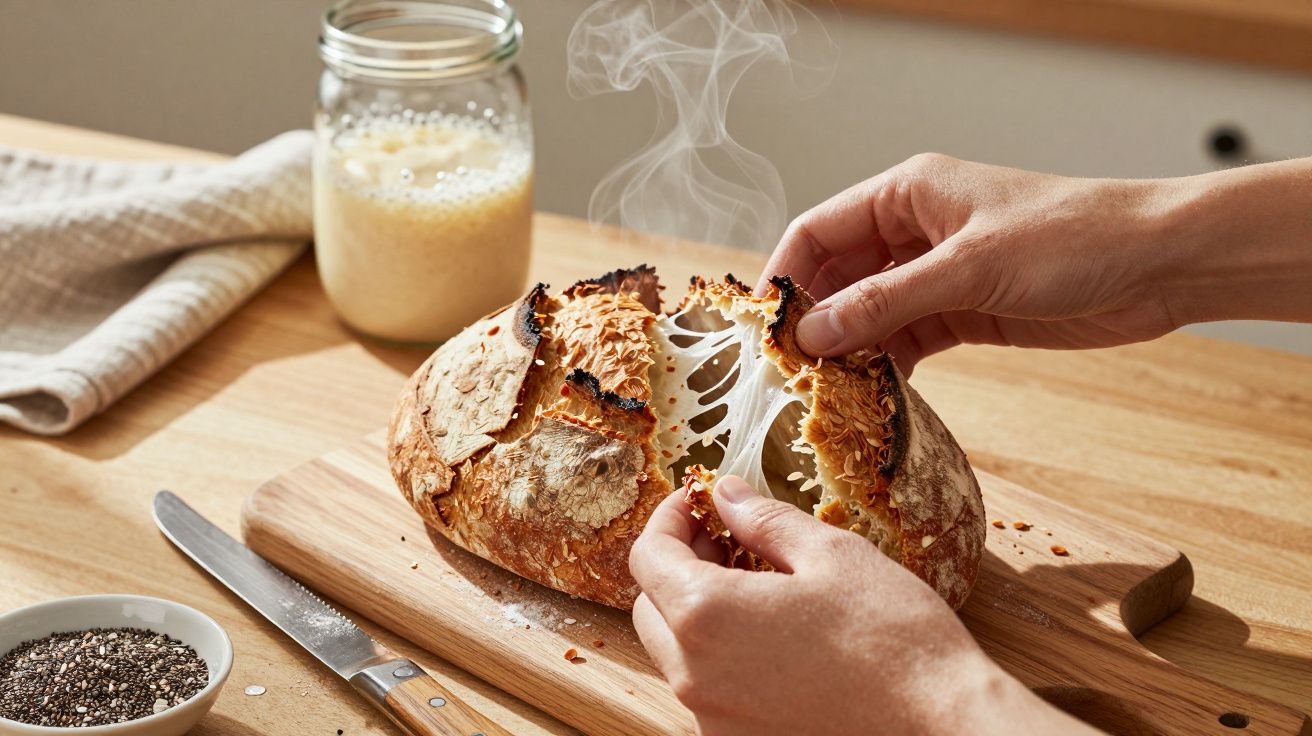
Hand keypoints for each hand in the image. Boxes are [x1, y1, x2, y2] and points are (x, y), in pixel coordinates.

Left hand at [628, 476, 1097, 735]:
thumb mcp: (830, 554)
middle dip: (677, 562)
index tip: (698, 500)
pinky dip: (719, 652)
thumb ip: (763, 520)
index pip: (647, 555)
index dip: (669, 517)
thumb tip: (725, 494)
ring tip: (753, 581)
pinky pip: (706, 685)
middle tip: (724, 535)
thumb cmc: (892, 637)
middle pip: (651, 604)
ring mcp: (712, 713)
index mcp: (707, 614)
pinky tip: (769, 632)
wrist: (939, 725)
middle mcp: (694, 673)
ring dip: (696, 608)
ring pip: (675, 650)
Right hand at [760, 154, 1311, 372]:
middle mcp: (915, 231)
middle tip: (787, 373)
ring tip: (823, 394)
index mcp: (907, 194)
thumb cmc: (1072, 238)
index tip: (759, 328)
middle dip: (813, 320)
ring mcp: (938, 273)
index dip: (783, 275)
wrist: (1159, 264)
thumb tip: (813, 334)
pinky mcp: (965, 312)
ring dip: (849, 350)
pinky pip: (906, 340)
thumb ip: (885, 302)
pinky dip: (887, 366)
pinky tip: (872, 397)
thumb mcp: (969, 269)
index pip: (819, 230)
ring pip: (870, 313)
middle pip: (839, 276)